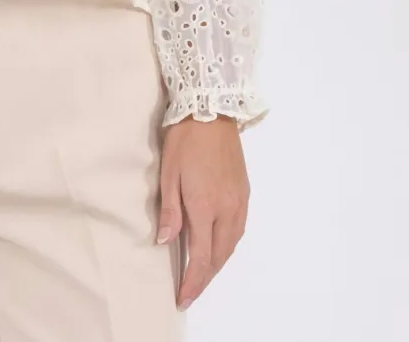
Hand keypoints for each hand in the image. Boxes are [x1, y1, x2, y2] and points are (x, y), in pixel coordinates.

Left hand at [156, 114, 249, 311]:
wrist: (212, 111)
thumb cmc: (184, 140)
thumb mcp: (169, 173)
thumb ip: (170, 210)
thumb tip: (164, 241)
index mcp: (205, 206)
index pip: (201, 255)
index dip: (193, 281)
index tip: (183, 297)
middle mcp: (227, 209)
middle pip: (219, 255)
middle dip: (205, 277)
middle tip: (191, 290)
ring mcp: (239, 201)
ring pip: (232, 244)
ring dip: (218, 262)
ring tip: (202, 273)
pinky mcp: (245, 192)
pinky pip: (239, 229)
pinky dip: (228, 245)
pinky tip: (219, 246)